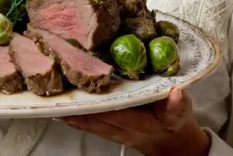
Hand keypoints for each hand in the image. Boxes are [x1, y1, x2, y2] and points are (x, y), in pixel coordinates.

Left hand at [61, 88, 209, 155]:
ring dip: (70, 112)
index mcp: (139, 123)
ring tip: (52, 99)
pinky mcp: (107, 129)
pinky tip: (58, 109)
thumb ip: (178, 105)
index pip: (115, 114)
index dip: (98, 105)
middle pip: (94, 118)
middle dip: (76, 106)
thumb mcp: (180, 113)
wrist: (171, 142)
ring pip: (87, 122)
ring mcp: (113, 131)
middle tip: (58, 90)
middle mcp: (122, 129)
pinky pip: (87, 124)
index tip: (82, 92)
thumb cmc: (174, 122)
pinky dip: (73, 117)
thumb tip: (178, 92)